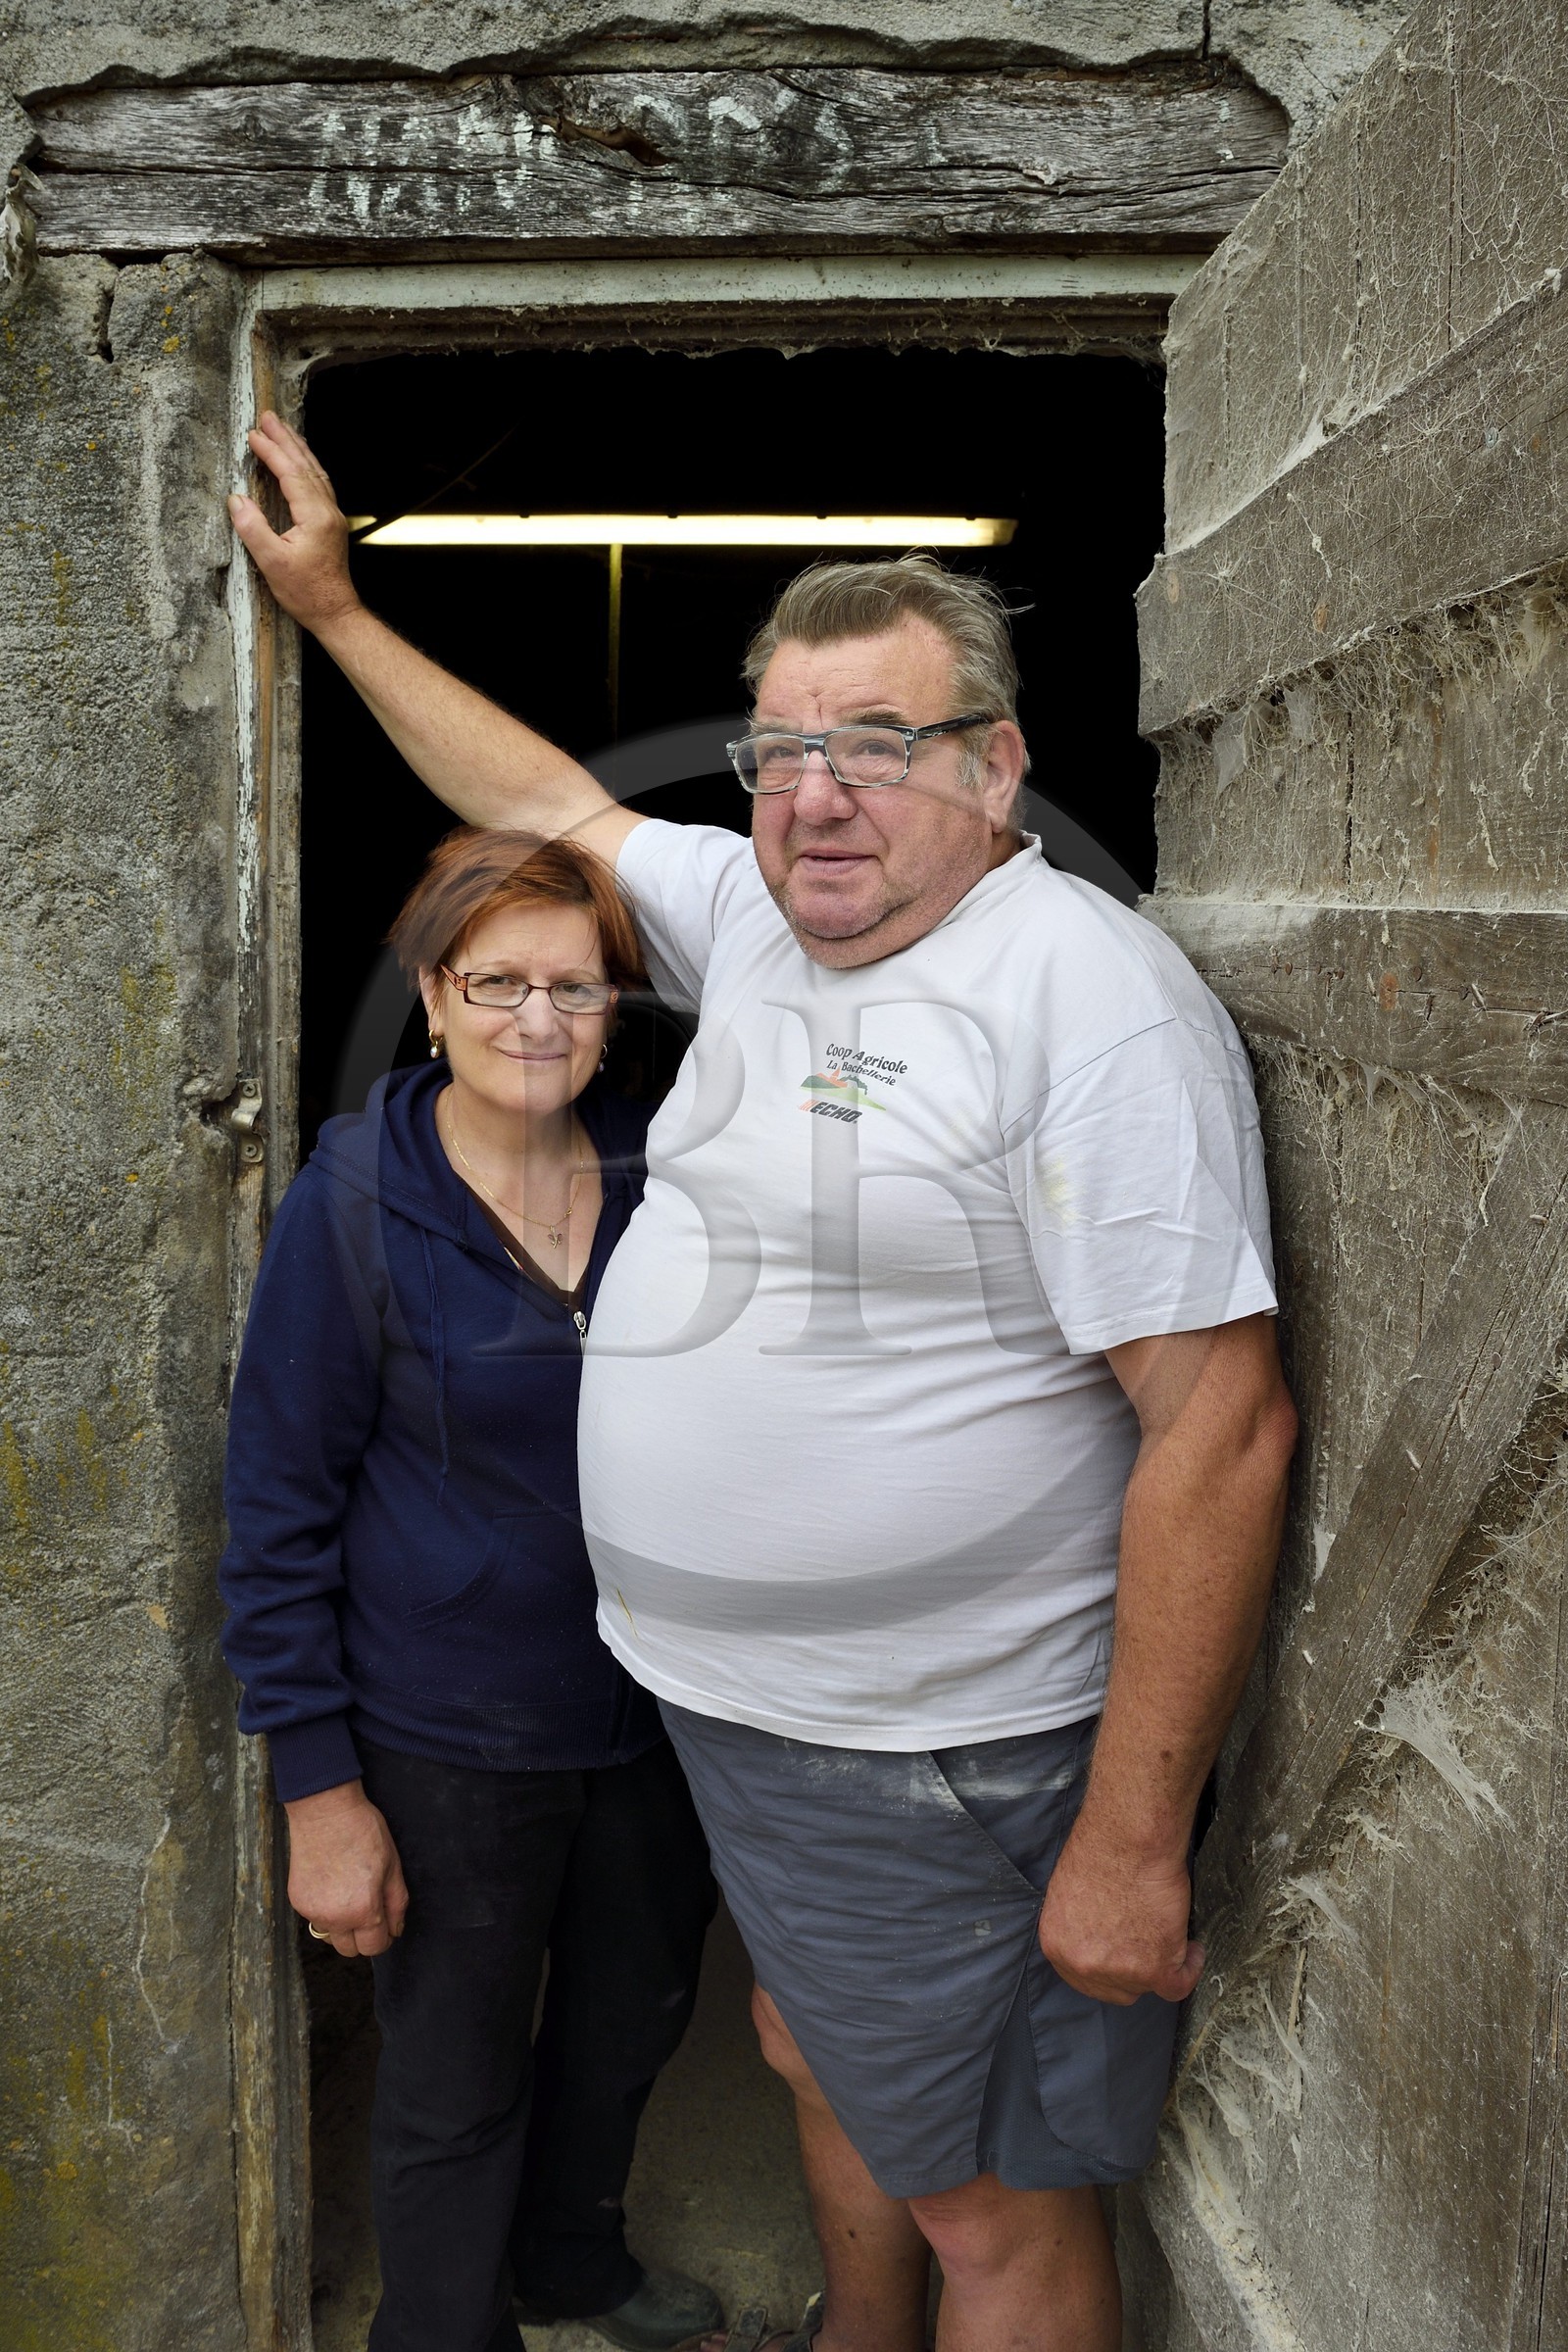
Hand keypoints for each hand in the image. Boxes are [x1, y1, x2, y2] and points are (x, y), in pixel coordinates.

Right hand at [229, 411, 362, 635]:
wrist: (335, 613)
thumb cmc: (306, 593)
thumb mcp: (272, 563)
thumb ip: (252, 529)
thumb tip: (236, 500)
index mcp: (315, 516)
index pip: (291, 474)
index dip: (272, 452)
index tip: (253, 435)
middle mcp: (328, 511)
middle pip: (306, 465)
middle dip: (286, 440)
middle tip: (268, 417)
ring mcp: (332, 517)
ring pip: (316, 472)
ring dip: (298, 449)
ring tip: (282, 430)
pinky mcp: (330, 525)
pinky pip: (319, 485)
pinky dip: (306, 467)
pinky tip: (299, 462)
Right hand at [284, 1780, 408, 1957]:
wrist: (325, 1810)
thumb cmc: (363, 1832)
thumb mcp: (392, 1865)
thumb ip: (397, 1903)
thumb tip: (396, 1929)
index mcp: (363, 1910)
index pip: (374, 1948)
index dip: (384, 1937)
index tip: (385, 1923)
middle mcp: (335, 1918)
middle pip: (350, 1950)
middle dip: (363, 1937)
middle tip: (369, 1909)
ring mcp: (312, 1911)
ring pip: (331, 1936)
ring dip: (342, 1926)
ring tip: (348, 1894)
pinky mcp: (297, 1901)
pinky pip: (315, 1918)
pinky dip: (325, 1911)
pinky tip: (331, 1884)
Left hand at [1038, 1818, 1202, 2006]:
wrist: (1129, 1838)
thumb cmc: (1102, 1850)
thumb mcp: (1070, 1894)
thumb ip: (1080, 1927)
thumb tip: (1099, 1937)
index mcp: (1056, 1945)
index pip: (1084, 1978)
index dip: (1109, 1967)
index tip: (1126, 1955)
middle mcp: (1082, 1965)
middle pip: (1115, 1989)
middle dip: (1133, 1970)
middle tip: (1149, 1943)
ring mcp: (1118, 1970)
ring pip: (1147, 1985)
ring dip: (1162, 1962)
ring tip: (1170, 1932)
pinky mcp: (1154, 1968)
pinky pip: (1179, 1984)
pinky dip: (1190, 1967)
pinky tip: (1192, 1949)